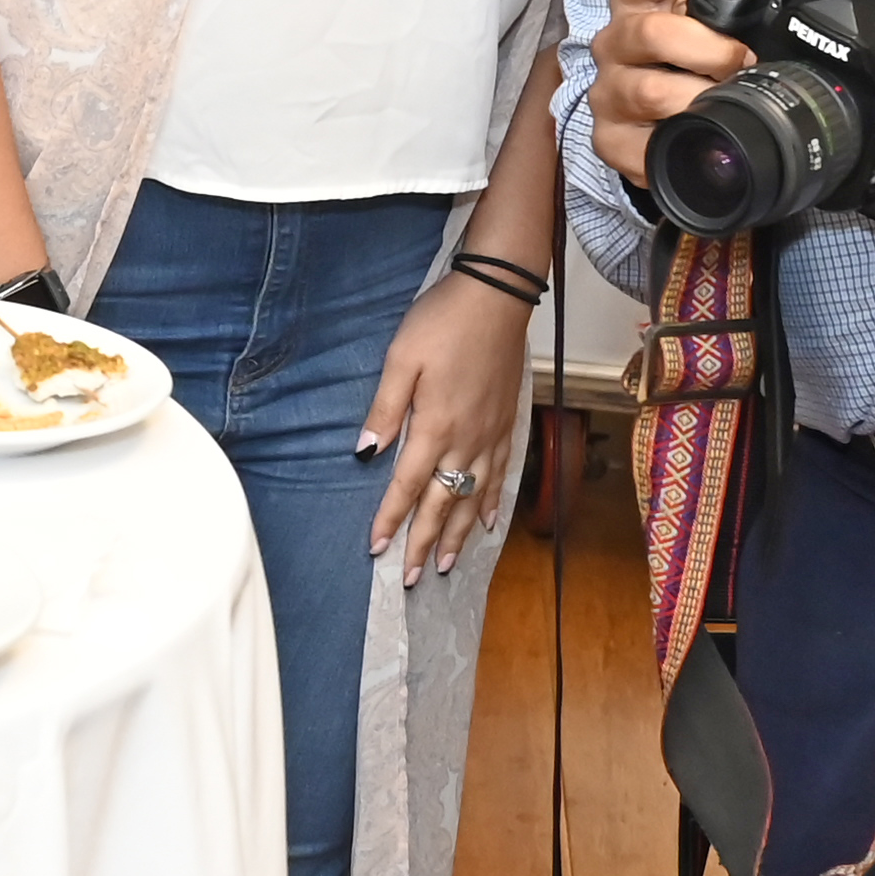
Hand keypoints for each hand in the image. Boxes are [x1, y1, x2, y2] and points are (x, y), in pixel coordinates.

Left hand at [357, 269, 534, 563]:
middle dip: (423, 542)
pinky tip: (486, 521)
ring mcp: (491, 435)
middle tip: (412, 577)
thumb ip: (385, 409)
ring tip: (445, 564)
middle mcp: (466, 440)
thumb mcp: (401, 359)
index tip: (378, 549)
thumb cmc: (442, 322)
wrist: (497, 297)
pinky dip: (492, 503)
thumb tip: (367, 452)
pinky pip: (500, 476)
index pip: (406, 485)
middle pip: (442, 503)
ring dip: (457, 534)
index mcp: (435, 426)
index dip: (391, 519)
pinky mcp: (507, 424)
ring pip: (473, 497)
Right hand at [589, 0, 830, 185]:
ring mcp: (608, 89)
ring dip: (698, 97)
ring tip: (732, 103)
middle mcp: (616, 40)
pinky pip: (637, 144)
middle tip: (748, 58)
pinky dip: (674, 141)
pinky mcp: (609, 138)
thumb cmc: (695, 53)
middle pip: (651, 32)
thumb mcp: (728, 10)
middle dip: (708, 47)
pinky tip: (702, 138)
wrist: (658, 119)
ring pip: (648, 90)